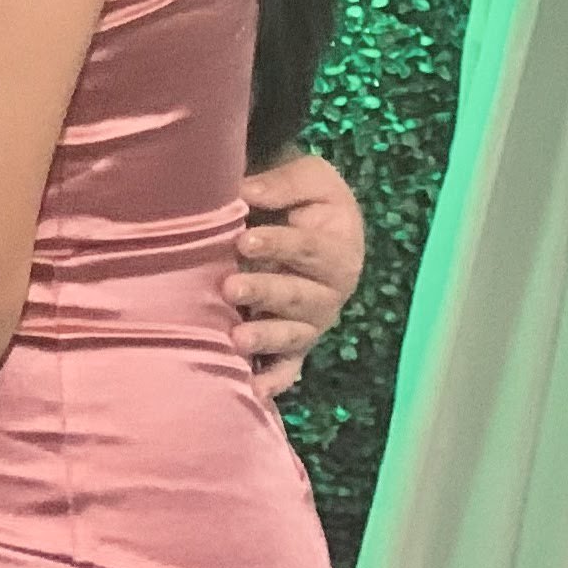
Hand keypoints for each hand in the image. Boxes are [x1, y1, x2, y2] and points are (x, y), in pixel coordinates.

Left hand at [233, 150, 366, 395]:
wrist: (308, 221)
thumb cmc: (306, 199)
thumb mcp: (309, 178)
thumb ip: (284, 183)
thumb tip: (248, 192)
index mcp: (338, 249)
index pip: (309, 249)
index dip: (278, 244)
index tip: (245, 239)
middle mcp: (328, 292)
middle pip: (298, 296)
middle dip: (264, 292)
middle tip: (230, 287)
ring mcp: (310, 321)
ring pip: (293, 334)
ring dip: (266, 337)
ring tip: (236, 338)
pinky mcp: (293, 344)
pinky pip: (288, 367)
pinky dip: (274, 380)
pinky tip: (253, 390)